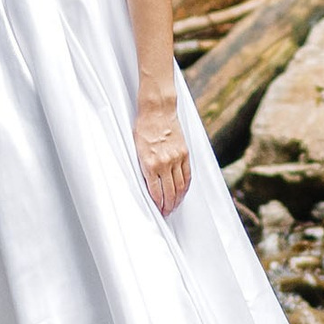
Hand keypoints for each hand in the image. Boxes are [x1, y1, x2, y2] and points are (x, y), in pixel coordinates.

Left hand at [135, 97, 190, 214]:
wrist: (158, 110)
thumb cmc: (143, 127)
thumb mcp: (136, 148)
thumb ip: (143, 166)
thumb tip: (147, 183)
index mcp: (149, 163)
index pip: (155, 191)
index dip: (158, 204)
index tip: (158, 210)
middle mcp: (164, 163)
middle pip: (169, 192)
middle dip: (168, 206)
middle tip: (166, 212)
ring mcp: (176, 158)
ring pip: (180, 186)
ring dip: (177, 199)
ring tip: (174, 206)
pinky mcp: (185, 154)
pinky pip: (187, 175)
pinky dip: (185, 186)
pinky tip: (182, 192)